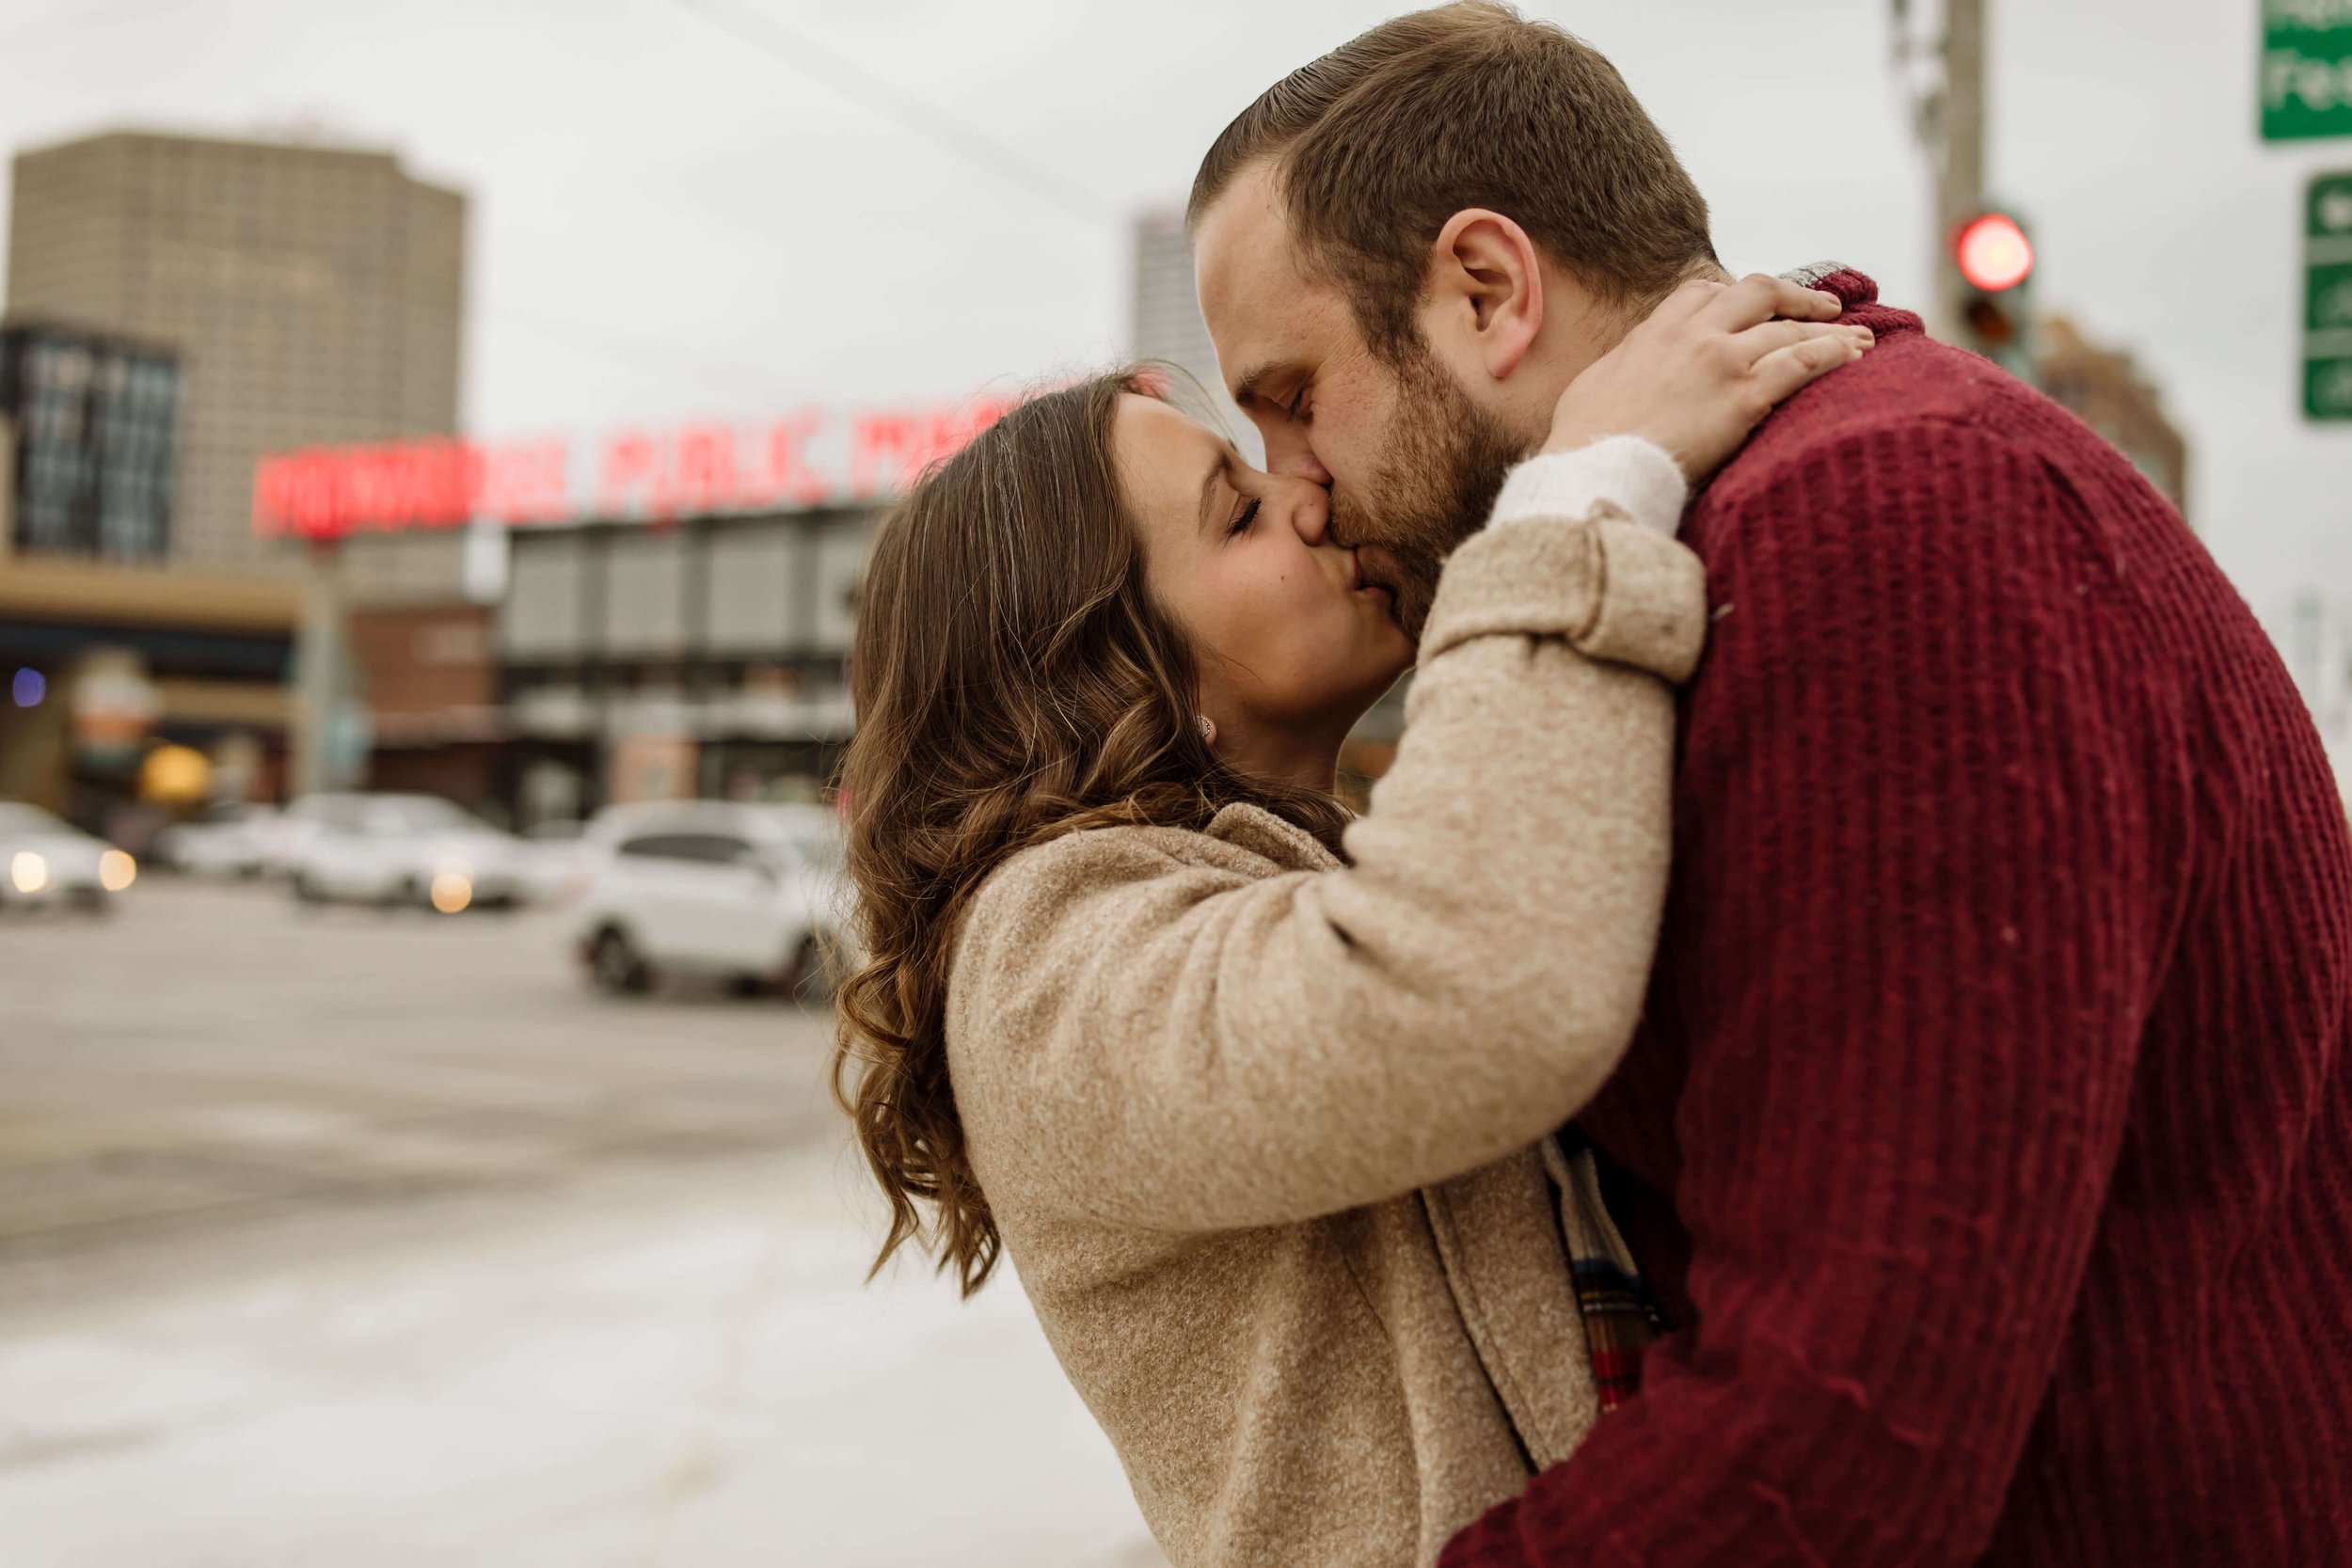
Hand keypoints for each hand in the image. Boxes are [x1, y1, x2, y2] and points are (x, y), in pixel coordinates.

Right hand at [1544, 274, 1872, 481]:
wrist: (1595, 467)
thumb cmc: (1583, 441)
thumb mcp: (1592, 387)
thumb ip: (1622, 371)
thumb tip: (1621, 381)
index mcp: (1654, 332)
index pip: (1703, 292)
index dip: (1735, 295)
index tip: (1755, 305)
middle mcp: (1693, 336)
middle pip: (1757, 293)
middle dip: (1796, 297)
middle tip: (1824, 308)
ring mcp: (1721, 363)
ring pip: (1789, 330)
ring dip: (1830, 331)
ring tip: (1860, 340)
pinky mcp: (1742, 398)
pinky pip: (1801, 364)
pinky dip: (1832, 356)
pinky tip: (1854, 358)